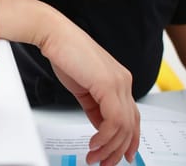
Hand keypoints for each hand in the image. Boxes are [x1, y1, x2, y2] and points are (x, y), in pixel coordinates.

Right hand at [0, 0, 139, 164]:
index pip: (132, 116)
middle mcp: (123, 81)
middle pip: (131, 124)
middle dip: (118, 149)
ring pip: (124, 126)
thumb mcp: (82, 86)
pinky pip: (114, 120)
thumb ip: (94, 105)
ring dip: (109, 146)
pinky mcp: (108, 84)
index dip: (128, 139)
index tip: (119, 154)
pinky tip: (93, 142)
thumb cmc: (64, 52)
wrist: (53, 33)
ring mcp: (118, 82)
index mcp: (118, 80)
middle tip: (105, 162)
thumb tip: (100, 125)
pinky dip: (105, 136)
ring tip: (95, 156)